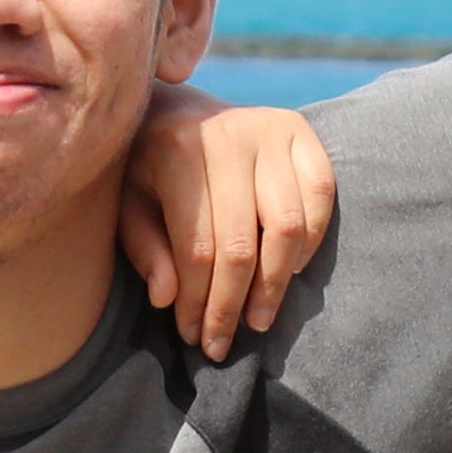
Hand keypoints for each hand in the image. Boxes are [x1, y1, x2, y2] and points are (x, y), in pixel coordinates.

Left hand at [119, 87, 336, 360]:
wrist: (179, 107)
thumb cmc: (149, 168)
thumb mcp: (130, 204)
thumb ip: (144, 249)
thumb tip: (168, 299)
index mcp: (176, 150)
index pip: (197, 248)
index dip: (198, 303)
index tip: (195, 337)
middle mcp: (228, 135)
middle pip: (241, 245)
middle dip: (231, 305)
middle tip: (223, 345)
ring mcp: (270, 129)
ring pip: (285, 227)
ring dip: (275, 285)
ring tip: (258, 320)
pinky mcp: (300, 129)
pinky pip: (321, 196)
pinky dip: (310, 241)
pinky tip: (290, 271)